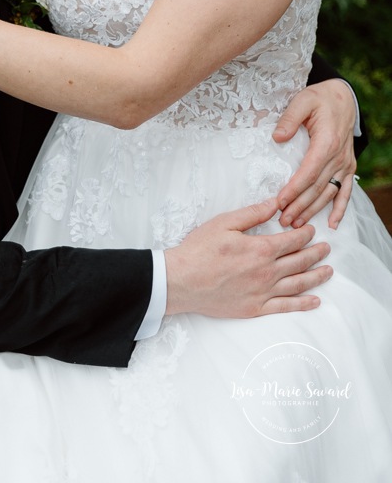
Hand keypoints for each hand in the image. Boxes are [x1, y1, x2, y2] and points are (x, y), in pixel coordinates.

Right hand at [164, 198, 331, 317]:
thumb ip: (253, 213)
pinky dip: (303, 304)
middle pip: (299, 261)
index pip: (292, 240)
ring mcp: (263, 293)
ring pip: (298, 284)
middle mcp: (267, 272)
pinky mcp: (255, 308)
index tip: (313, 230)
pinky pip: (285, 307)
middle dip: (316, 254)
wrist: (182, 280)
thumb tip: (275, 204)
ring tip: (329, 271)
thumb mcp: (224, 223)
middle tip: (327, 249)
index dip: (305, 235)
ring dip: (316, 277)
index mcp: (260, 249)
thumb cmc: (200, 249)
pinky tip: (315, 301)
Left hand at [272, 80, 356, 229]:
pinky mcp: (348, 167)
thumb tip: (277, 138)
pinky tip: (332, 224)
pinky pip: (346, 191)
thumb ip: (289, 118)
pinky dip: (341, 209)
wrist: (343, 99)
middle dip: (299, 206)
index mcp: (326, 143)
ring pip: (329, 193)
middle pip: (317, 188)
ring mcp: (345, 164)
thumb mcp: (302, 100)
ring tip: (296, 224)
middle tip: (283, 221)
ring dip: (313, 210)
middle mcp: (338, 157)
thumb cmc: (319, 99)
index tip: (279, 202)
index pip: (308, 172)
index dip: (294, 190)